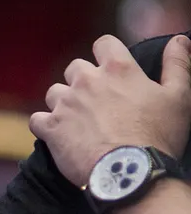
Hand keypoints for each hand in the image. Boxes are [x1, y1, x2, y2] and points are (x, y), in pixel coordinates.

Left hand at [30, 34, 190, 187]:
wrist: (131, 174)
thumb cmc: (159, 136)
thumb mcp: (179, 98)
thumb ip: (177, 65)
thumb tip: (179, 40)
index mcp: (118, 70)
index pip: (104, 44)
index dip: (107, 53)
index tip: (112, 67)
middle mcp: (86, 81)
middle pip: (76, 68)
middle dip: (84, 80)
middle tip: (99, 101)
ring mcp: (65, 103)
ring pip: (55, 92)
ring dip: (64, 102)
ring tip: (80, 121)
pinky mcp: (50, 127)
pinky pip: (37, 119)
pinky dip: (46, 126)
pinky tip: (59, 136)